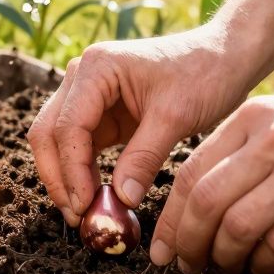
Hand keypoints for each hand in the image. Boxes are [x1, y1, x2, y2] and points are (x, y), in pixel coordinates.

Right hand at [27, 0, 273, 225]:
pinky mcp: (102, 113)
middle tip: (77, 216)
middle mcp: (83, 77)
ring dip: (67, 178)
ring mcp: (89, 94)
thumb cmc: (204, 74)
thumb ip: (144, 157)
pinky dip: (84, 173)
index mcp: (96, 68)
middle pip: (49, 133)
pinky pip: (81, 146)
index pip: (68, 127)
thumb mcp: (176, 117)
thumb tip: (121, 200)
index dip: (72, 171)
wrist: (224, 57)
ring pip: (59, 142)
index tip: (85, 206)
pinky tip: (96, 198)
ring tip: (85, 213)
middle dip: (59, 177)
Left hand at [150, 40, 273, 273]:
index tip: (164, 245)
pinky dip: (263, 263)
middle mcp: (273, 139)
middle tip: (188, 265)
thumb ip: (245, 147)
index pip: (189, 172)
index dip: (171, 218)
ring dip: (224, 258)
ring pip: (238, 226)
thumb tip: (200, 198)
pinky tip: (262, 267)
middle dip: (188, 243)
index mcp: (253, 117)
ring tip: (225, 269)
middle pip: (206, 202)